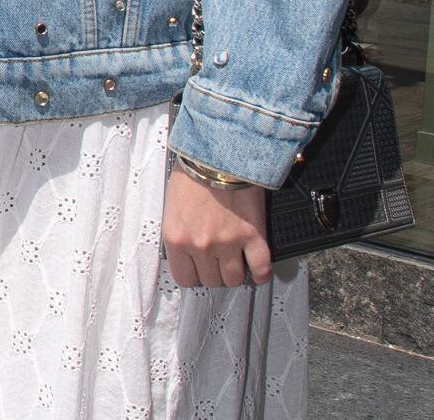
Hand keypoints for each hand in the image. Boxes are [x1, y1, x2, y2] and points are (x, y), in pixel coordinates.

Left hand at [163, 162, 270, 287]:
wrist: (219, 152)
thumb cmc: (194, 171)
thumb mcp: (172, 204)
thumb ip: (178, 231)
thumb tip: (185, 249)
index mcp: (176, 237)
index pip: (184, 278)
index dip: (193, 274)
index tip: (197, 268)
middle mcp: (201, 245)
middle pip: (211, 280)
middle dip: (214, 271)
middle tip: (217, 259)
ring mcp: (228, 243)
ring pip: (234, 278)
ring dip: (235, 271)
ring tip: (235, 261)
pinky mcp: (252, 236)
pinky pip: (261, 268)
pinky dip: (262, 273)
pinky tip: (258, 270)